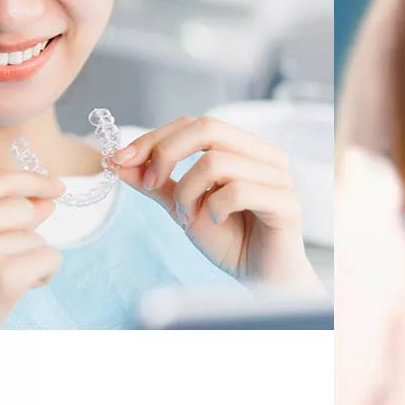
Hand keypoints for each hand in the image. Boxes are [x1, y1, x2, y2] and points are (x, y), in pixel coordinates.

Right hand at [0, 169, 65, 328]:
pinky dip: (44, 274)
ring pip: (36, 236)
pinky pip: (49, 257)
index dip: (33, 181)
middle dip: (26, 233)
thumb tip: (46, 198)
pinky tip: (18, 290)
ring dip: (30, 259)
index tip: (56, 187)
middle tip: (1, 263)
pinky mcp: (2, 278)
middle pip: (21, 207)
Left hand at [112, 116, 319, 288]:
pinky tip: (215, 223)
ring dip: (188, 192)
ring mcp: (279, 176)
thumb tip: (117, 160)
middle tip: (150, 185)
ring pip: (216, 162)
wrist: (262, 280)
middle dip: (166, 153)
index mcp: (243, 148)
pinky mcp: (286, 202)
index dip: (155, 138)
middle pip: (207, 128)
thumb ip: (156, 183)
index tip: (121, 159)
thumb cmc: (230, 240)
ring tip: (188, 218)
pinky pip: (238, 191)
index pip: (194, 124)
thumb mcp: (183, 207)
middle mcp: (264, 154)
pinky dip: (214, 208)